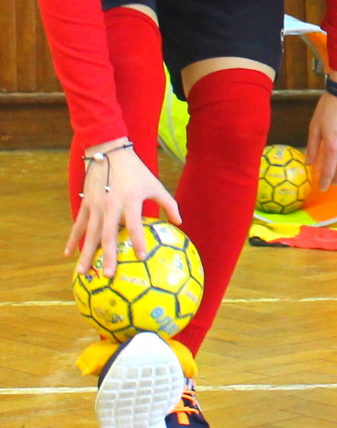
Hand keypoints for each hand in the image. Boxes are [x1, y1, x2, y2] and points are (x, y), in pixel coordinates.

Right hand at [65, 143, 180, 277]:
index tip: (142, 258)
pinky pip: (79, 224)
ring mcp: (96, 205)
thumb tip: (179, 223)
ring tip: (83, 273)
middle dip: (108, 256)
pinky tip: (68, 254)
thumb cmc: (136, 171)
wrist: (109, 152)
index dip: (139, 241)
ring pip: (90, 233)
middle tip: (109, 275)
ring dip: (86, 254)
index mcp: (130, 200)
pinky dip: (72, 239)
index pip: (134, 225)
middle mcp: (112, 204)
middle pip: (109, 235)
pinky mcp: (86, 203)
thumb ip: (168, 204)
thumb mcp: (154, 184)